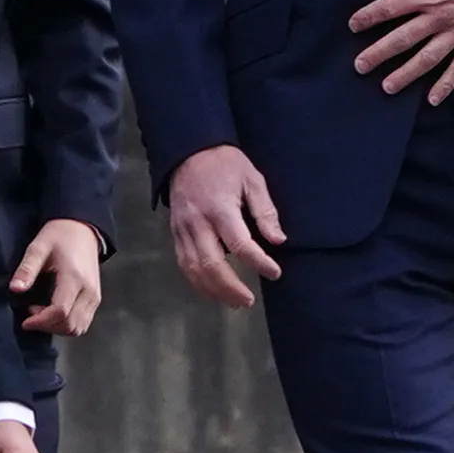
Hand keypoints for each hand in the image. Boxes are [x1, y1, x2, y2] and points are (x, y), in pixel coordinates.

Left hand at [12, 218, 103, 336]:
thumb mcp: (38, 248)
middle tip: (31, 315)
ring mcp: (95, 297)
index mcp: (74, 278)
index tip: (25, 320)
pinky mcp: (96, 299)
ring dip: (58, 328)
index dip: (41, 321)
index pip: (60, 311)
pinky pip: (84, 322)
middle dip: (48, 326)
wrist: (82, 229)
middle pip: (70, 325)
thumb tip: (15, 289)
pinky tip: (53, 313)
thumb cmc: (59, 236)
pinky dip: (67, 325)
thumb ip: (27, 269)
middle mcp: (89, 291)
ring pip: (79, 328)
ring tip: (41, 314)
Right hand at [167, 142, 284, 309]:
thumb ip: (265, 211)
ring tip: (233, 301)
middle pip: (211, 264)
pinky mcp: (175, 233)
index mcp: (220, 209)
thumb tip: (278, 240)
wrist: (188, 151)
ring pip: (194, 268)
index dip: (259, 262)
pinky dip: (197, 281)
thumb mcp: (252, 179)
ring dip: (213, 290)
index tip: (275, 272)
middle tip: (248, 301)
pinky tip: (212, 289)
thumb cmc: (226, 164)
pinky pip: (184, 263)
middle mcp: (198, 223)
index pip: (240, 244)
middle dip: (231, 287)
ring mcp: (183, 230)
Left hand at [349, 0, 453, 103]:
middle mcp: (439, 16)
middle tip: (359, 67)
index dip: (369, 17)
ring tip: (386, 87)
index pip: (390, 8)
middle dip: (378, 54)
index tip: (353, 26)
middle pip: (402, 39)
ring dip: (405, 74)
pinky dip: (446, 85)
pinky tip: (432, 99)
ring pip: (426, 58)